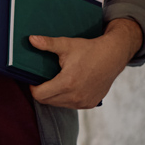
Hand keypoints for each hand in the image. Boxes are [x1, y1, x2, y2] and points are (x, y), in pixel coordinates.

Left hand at [29, 18, 143, 108]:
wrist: (113, 56)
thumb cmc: (89, 50)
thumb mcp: (66, 45)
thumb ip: (47, 44)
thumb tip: (30, 39)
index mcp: (67, 83)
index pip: (39, 95)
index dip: (33, 87)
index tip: (33, 79)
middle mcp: (76, 96)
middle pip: (47, 101)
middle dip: (42, 91)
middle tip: (43, 79)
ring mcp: (84, 102)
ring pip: (58, 104)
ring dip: (53, 96)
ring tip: (55, 82)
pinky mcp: (91, 104)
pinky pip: (71, 105)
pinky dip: (66, 98)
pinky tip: (67, 87)